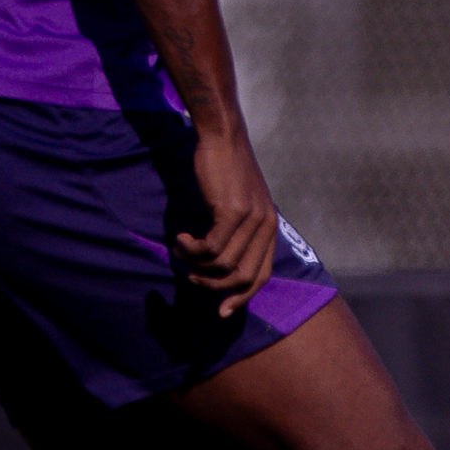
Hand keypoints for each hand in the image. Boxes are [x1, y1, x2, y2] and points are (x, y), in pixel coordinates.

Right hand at [177, 128, 280, 316]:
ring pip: (221, 264)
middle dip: (213, 286)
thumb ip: (237, 232)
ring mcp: (251, 219)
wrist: (222, 138)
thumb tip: (219, 265)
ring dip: (194, 263)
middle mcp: (266, 226)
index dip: (242, 297)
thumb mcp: (237, 205)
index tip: (221, 312)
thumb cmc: (224, 172)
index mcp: (270, 228)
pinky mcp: (232, 210)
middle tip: (191, 276)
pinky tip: (180, 235)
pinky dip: (191, 248)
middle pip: (242, 277)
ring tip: (181, 247)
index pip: (261, 275)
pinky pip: (210, 247)